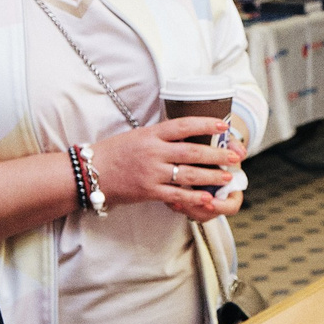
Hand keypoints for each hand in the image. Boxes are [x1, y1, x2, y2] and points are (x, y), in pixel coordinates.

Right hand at [92, 118, 243, 220]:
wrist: (87, 172)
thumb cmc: (112, 153)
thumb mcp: (136, 136)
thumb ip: (159, 137)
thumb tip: (185, 136)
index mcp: (151, 134)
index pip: (183, 125)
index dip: (206, 124)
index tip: (224, 125)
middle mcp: (153, 152)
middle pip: (192, 151)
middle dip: (218, 153)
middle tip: (236, 154)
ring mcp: (151, 172)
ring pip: (189, 174)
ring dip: (211, 176)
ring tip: (228, 176)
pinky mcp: (148, 191)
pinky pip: (176, 195)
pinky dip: (194, 197)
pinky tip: (207, 198)